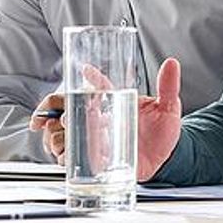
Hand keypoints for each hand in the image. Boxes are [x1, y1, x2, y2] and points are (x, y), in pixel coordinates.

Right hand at [29, 60, 184, 179]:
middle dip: (50, 112)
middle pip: (62, 108)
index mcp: (113, 101)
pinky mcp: (93, 159)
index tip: (86, 71)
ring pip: (58, 133)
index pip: (95, 85)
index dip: (88, 77)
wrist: (166, 159)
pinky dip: (62, 155)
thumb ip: (168, 86)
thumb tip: (172, 63)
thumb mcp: (168, 107)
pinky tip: (67, 155)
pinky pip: (67, 157)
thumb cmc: (163, 131)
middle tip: (59, 118)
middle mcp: (98, 118)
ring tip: (64, 138)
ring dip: (55, 135)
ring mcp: (93, 138)